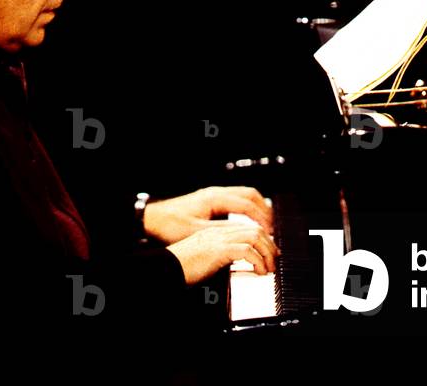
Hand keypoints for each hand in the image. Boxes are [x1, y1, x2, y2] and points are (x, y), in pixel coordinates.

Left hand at [143, 186, 272, 244]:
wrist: (153, 219)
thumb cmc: (170, 225)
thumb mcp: (197, 232)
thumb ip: (222, 231)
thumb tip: (243, 234)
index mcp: (214, 199)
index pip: (247, 204)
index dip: (261, 218)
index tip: (269, 231)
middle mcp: (216, 193)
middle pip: (250, 195)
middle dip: (265, 210)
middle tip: (272, 227)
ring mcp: (214, 195)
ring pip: (245, 195)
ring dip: (257, 208)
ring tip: (265, 224)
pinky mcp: (211, 200)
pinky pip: (237, 198)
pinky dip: (248, 208)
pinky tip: (249, 220)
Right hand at [166, 222, 278, 284]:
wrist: (166, 268)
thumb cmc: (180, 266)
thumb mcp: (205, 258)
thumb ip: (220, 256)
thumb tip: (236, 263)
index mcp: (215, 232)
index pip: (245, 228)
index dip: (261, 239)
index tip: (268, 252)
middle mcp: (218, 232)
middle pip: (254, 229)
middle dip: (269, 245)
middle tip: (273, 259)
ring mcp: (219, 239)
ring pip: (254, 236)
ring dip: (266, 253)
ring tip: (268, 267)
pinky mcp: (219, 250)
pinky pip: (247, 250)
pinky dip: (258, 261)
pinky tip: (259, 271)